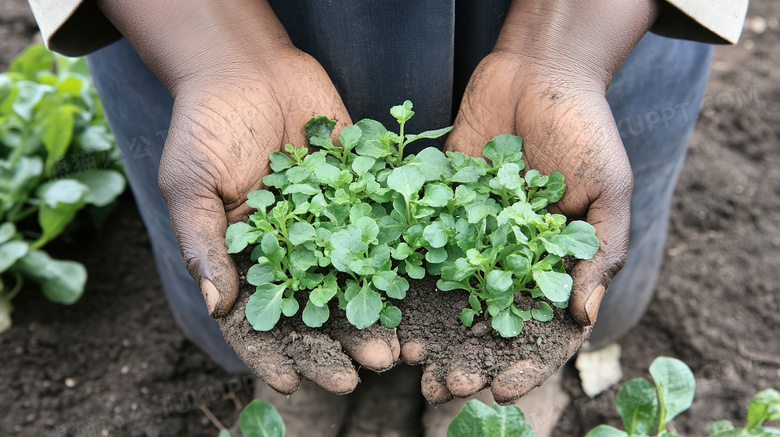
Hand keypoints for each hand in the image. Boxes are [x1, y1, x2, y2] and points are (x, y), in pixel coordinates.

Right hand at [97, 0, 399, 394]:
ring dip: (374, 314)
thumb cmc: (204, 126)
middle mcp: (293, 248)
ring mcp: (330, 223)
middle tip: (365, 370)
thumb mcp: (190, 185)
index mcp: (247, 258)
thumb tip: (218, 304)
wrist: (247, 67)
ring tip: (396, 347)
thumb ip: (204, 242)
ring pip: (355, 279)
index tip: (292, 384)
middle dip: (339, 343)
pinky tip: (419, 288)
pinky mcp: (360, 192)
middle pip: (317, 308)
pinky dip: (401, 258)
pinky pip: (383, 228)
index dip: (274, 354)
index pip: (260, 319)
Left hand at [400, 0, 657, 403]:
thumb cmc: (585, 133)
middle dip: (465, 357)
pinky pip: (422, 249)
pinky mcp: (441, 209)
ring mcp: (473, 238)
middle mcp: (510, 260)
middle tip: (442, 386)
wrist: (538, 74)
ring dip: (430, 332)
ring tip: (407, 362)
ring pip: (448, 296)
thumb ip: (597, 256)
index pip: (540, 331)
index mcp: (553, 267)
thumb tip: (581, 318)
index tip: (499, 390)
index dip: (522, 365)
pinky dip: (405, 280)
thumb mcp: (608, 194)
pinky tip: (386, 306)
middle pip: (487, 323)